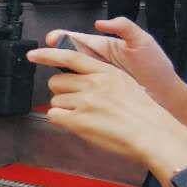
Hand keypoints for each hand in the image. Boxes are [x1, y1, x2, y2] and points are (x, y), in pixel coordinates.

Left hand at [26, 48, 177, 163]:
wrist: (152, 133)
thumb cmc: (142, 113)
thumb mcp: (124, 83)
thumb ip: (101, 78)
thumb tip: (80, 80)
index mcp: (106, 72)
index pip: (71, 57)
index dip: (48, 54)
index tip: (33, 54)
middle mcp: (93, 84)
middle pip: (56, 81)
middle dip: (61, 92)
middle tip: (77, 102)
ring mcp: (85, 102)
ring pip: (55, 100)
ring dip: (64, 109)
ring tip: (86, 116)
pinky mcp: (78, 120)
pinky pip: (54, 116)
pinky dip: (61, 120)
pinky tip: (78, 123)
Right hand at [40, 17, 177, 105]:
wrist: (164, 93)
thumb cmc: (155, 67)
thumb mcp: (142, 41)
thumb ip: (124, 27)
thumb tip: (101, 23)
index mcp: (102, 47)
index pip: (76, 40)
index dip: (60, 38)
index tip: (50, 39)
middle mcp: (94, 63)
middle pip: (66, 57)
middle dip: (51, 55)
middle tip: (36, 56)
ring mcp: (93, 80)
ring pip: (68, 75)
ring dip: (57, 74)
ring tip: (47, 73)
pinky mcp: (96, 95)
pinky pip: (76, 92)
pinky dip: (66, 94)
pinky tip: (60, 94)